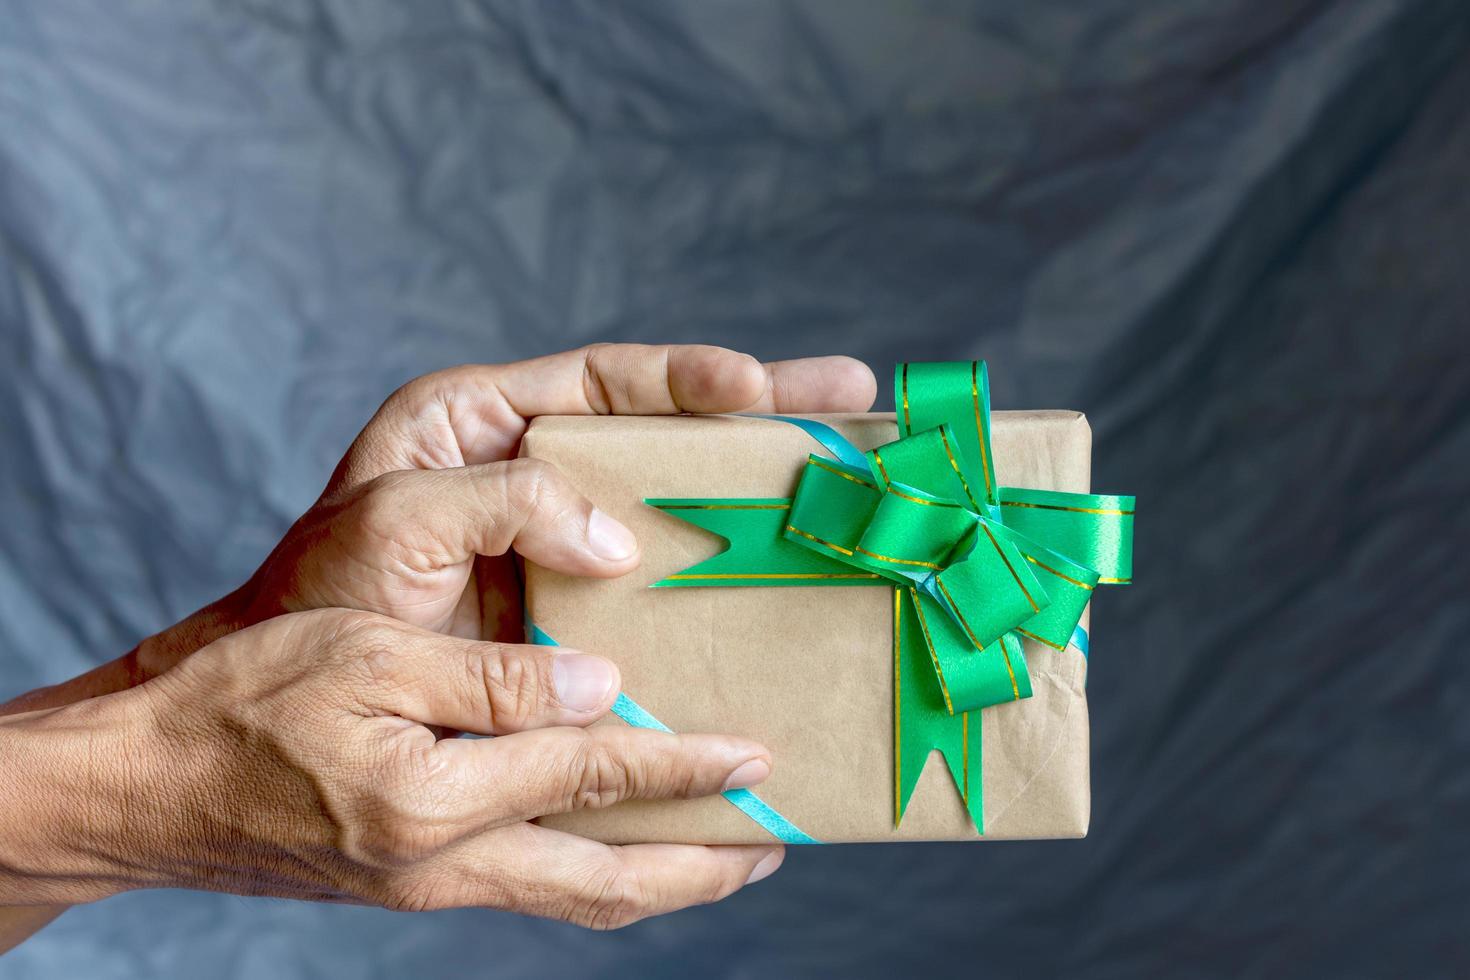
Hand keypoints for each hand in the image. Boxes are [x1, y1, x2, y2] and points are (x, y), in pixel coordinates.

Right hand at [1, 610, 782, 927]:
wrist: (146, 791)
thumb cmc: (245, 705)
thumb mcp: (364, 658)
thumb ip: (489, 681)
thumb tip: (598, 688)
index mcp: (440, 800)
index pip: (598, 775)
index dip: (686, 763)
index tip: (758, 755)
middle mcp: (450, 865)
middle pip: (613, 881)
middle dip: (704, 866)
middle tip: (776, 844)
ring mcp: (434, 886)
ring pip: (580, 898)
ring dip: (662, 881)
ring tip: (724, 858)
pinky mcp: (415, 886)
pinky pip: (535, 890)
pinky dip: (599, 874)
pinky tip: (616, 844)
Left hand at [128, 343, 875, 678]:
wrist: (291, 718)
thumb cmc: (320, 603)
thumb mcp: (392, 524)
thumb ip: (500, 502)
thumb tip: (618, 542)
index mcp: (483, 425)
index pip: (605, 380)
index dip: (688, 377)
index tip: (757, 387)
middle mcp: (535, 477)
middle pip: (668, 431)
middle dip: (762, 414)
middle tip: (854, 398)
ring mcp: (562, 551)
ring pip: (680, 507)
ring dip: (761, 496)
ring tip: (849, 482)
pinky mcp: (579, 620)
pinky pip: (666, 595)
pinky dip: (724, 592)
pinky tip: (784, 595)